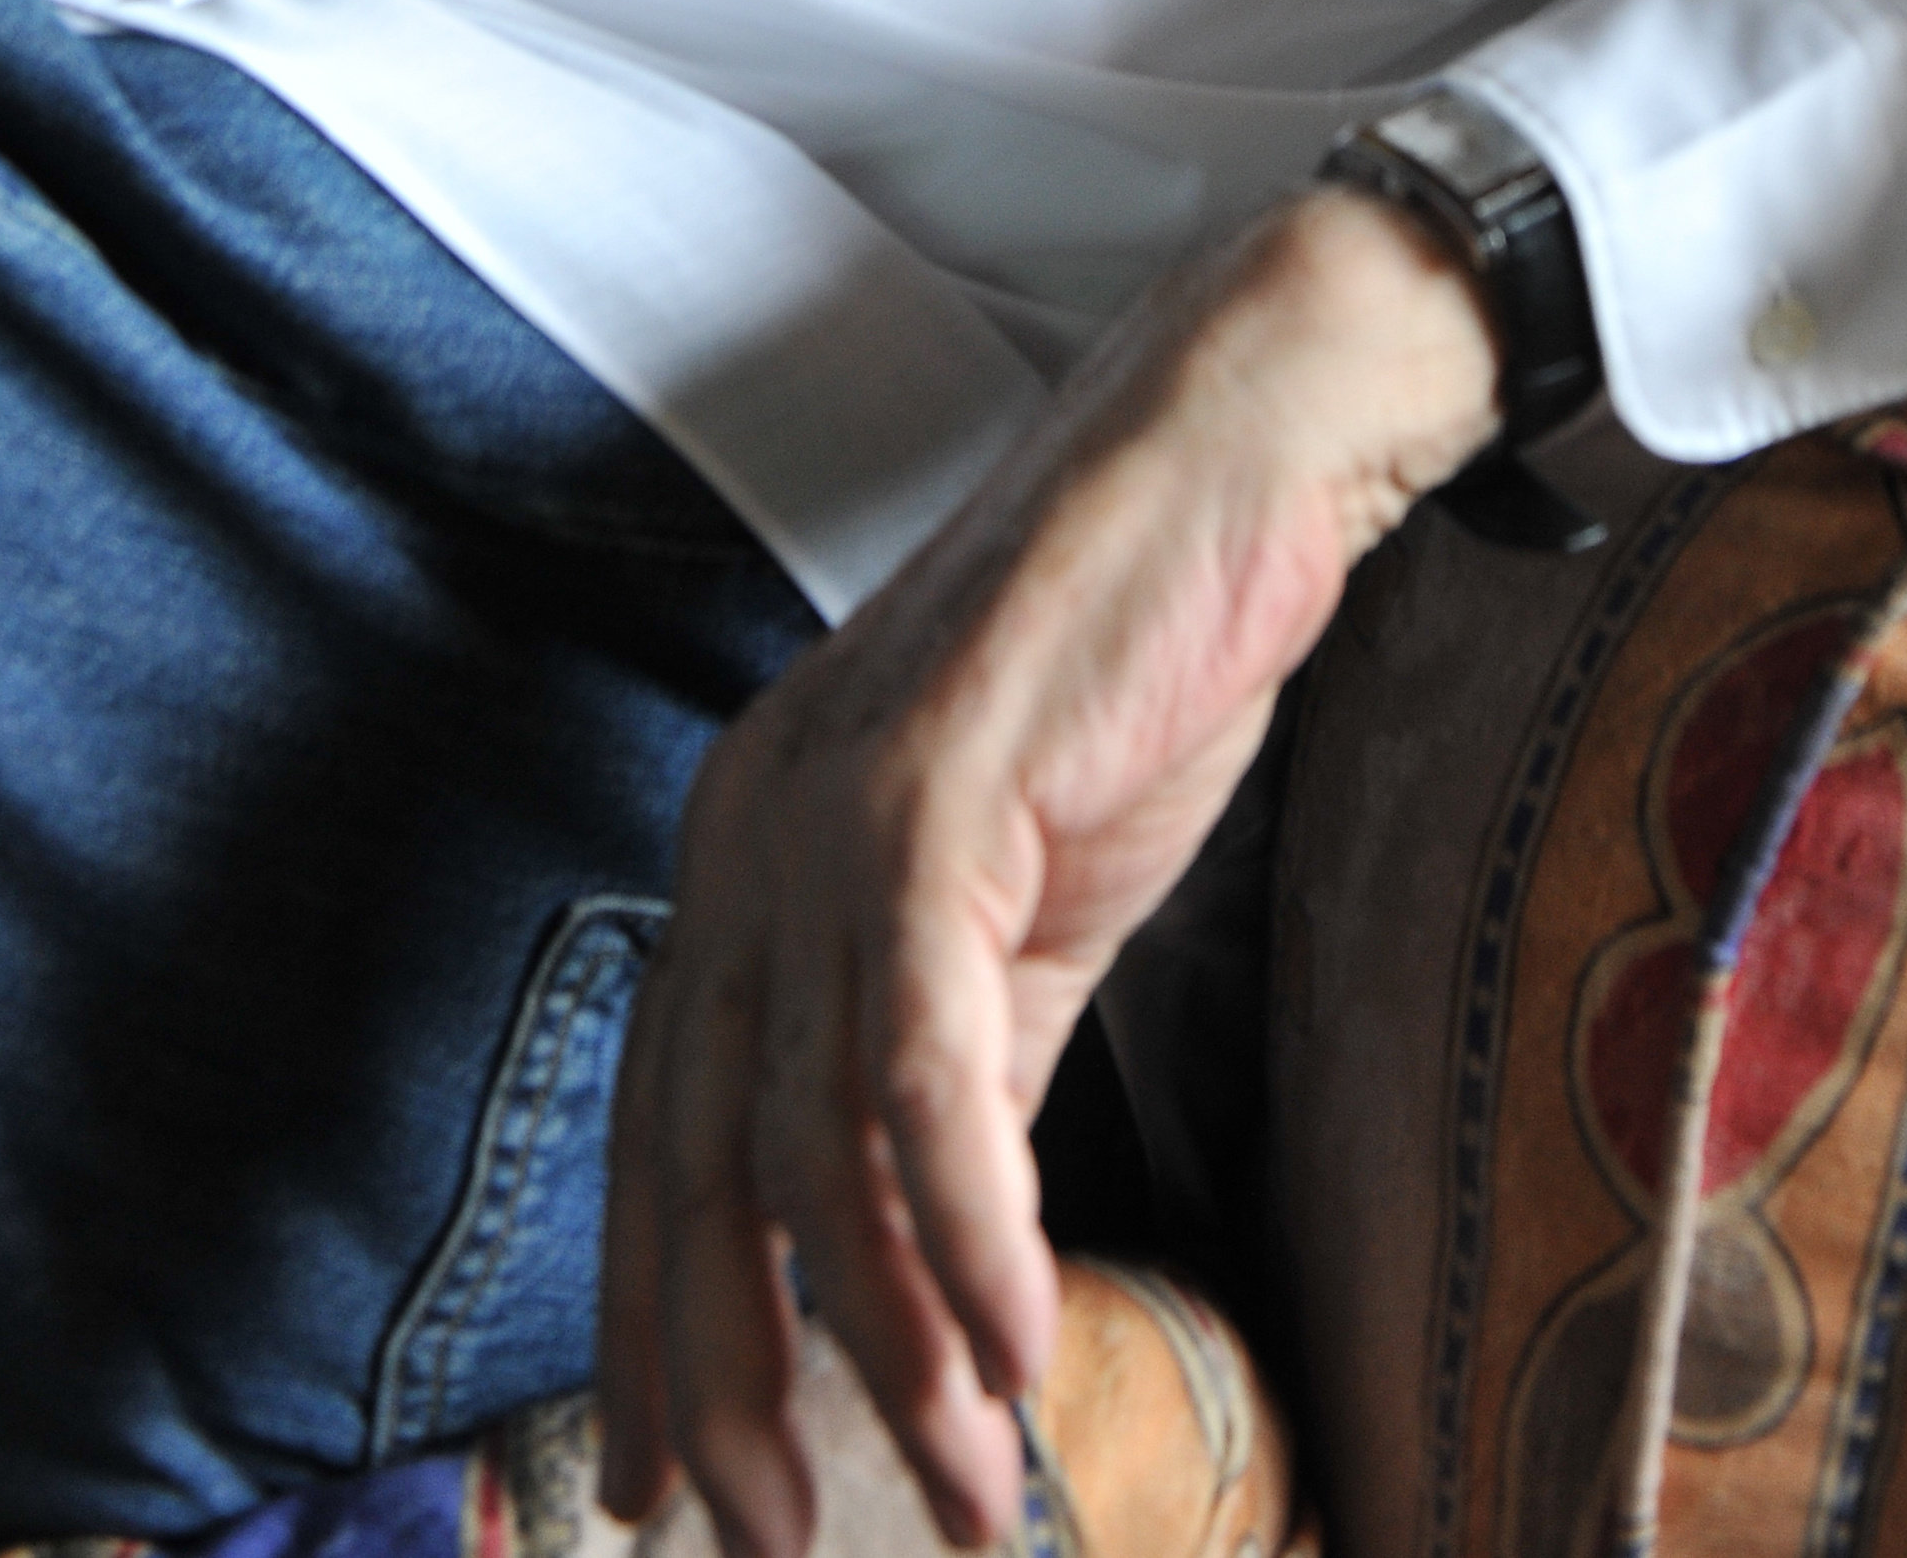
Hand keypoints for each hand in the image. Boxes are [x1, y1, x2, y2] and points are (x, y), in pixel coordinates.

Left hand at [596, 183, 1505, 1557]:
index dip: (660, 1322)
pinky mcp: (933, 792)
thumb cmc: (1140, 663)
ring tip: (972, 1497)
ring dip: (895, 1346)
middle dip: (739, 1377)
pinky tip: (1016, 1345)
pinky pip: (923, 1060)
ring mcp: (828, 806)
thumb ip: (971, 1056)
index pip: (669, 1131)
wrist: (1245, 457)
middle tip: (789, 1544)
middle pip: (702, 1160)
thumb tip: (941, 1252)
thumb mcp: (1032, 903)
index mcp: (753, 849)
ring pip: (815, 1138)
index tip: (679, 1490)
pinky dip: (968, 1223)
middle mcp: (752, 829)